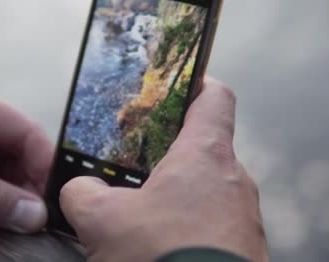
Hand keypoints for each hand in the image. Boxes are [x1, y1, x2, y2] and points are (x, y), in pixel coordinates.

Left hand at [0, 74, 53, 232]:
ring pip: (0, 169)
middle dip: (28, 182)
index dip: (43, 162)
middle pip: (15, 150)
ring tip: (24, 220)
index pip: (22, 129)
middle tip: (40, 216)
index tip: (55, 196)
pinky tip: (3, 215)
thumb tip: (31, 212)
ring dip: (12, 194)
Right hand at [59, 78, 267, 261]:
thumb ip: (83, 192)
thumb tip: (80, 188)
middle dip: (170, 157)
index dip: (197, 84)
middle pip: (204, 149)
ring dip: (179, 198)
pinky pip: (217, 225)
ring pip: (209, 191)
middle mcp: (235, 180)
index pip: (214, 96)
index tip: (180, 86)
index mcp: (205, 156)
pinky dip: (192, 228)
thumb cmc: (163, 258)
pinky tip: (164, 245)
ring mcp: (245, 217)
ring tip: (146, 219)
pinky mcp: (247, 249)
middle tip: (139, 169)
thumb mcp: (102, 219)